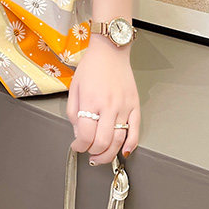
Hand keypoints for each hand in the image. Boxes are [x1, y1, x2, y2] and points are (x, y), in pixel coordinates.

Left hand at [66, 33, 139, 164]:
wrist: (110, 52)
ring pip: (119, 140)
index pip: (86, 135)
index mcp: (91, 101)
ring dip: (110, 154)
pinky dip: (131, 145)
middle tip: (89, 153)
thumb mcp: (74, 88)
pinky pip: (135, 131)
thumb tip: (78, 133)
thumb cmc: (91, 67)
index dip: (79, 146)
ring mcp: (124, 107)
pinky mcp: (135, 106)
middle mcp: (108, 106)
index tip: (77, 146)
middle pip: (103, 142)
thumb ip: (73, 113)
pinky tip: (124, 151)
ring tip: (101, 156)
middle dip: (94, 153)